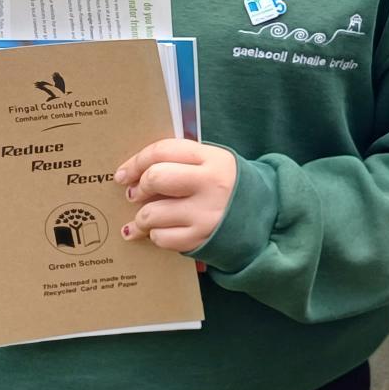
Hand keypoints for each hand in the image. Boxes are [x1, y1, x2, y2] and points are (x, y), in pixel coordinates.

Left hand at [115, 139, 237, 253]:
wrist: (264, 217)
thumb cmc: (228, 188)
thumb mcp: (213, 165)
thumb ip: (181, 163)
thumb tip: (135, 175)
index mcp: (213, 159)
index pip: (164, 151)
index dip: (137, 161)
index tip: (124, 174)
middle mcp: (211, 184)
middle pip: (155, 178)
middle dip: (139, 188)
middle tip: (135, 195)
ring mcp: (206, 213)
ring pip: (151, 213)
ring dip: (141, 217)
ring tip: (145, 218)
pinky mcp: (201, 238)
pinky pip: (161, 237)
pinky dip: (156, 235)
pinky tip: (161, 231)